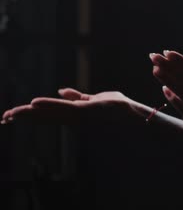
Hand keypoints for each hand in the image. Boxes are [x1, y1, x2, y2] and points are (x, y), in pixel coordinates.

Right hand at [1, 88, 140, 124]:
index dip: (31, 114)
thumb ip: (80, 97)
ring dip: (32, 114)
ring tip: (11, 114)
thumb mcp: (100, 99)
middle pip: (47, 116)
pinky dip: (50, 106)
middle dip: (26, 117)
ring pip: (52, 114)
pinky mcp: (92, 112)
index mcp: (77, 115)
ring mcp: (83, 117)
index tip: (12, 115)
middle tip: (4, 118)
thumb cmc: (124, 110)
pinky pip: (67, 108)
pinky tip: (34, 104)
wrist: (142, 118)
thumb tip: (60, 90)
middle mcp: (77, 119)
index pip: (50, 114)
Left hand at [149, 51, 182, 136]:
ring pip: (178, 90)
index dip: (179, 60)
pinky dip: (171, 97)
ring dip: (166, 79)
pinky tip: (165, 89)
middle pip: (182, 77)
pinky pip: (180, 106)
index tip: (167, 52)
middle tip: (154, 56)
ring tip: (155, 69)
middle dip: (167, 66)